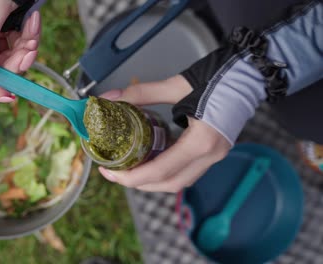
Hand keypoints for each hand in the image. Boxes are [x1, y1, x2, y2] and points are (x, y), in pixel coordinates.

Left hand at [98, 75, 230, 191]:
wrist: (250, 73)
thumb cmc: (218, 77)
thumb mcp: (176, 85)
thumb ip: (141, 93)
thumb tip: (110, 98)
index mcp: (201, 141)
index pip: (161, 170)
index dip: (131, 176)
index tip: (110, 171)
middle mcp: (210, 155)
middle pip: (169, 184)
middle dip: (138, 183)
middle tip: (114, 172)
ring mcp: (216, 157)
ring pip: (179, 181)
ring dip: (152, 181)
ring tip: (129, 169)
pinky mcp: (215, 152)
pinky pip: (187, 171)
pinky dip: (165, 172)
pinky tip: (149, 161)